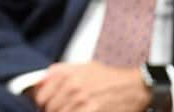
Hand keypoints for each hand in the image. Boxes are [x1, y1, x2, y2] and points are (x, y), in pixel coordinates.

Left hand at [31, 62, 148, 111]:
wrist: (134, 86)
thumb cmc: (108, 77)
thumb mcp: (82, 67)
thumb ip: (58, 72)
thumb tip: (39, 83)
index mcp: (67, 75)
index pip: (41, 96)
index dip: (43, 104)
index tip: (47, 106)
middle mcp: (73, 87)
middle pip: (50, 109)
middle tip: (62, 109)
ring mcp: (83, 102)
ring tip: (74, 110)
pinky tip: (83, 111)